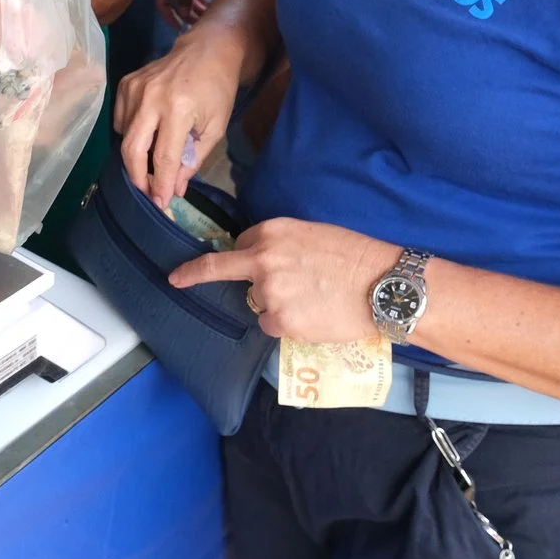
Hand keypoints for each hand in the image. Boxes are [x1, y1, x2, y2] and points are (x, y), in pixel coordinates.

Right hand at [115, 31, 245, 207]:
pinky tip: (147, 132)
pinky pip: (120, 120)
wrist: (206, 50)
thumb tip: (174, 189)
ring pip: (123, 136)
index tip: (160, 203)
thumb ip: (192, 160)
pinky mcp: (125, 83)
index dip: (160, 184)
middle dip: (137, 177)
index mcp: (178, 109)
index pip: (162, 157)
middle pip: (132, 149)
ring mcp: (134, 89)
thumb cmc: (217, 90)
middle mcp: (150, 98)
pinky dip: (131, 133)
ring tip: (152, 160)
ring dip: (136, 155)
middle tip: (146, 192)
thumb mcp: (214, 128)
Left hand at [169, 219, 400, 342]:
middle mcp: (262, 261)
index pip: (239, 244)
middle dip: (194, 273)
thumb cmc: (356, 256)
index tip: (200, 259)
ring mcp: (269, 293)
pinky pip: (273, 325)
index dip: (243, 255)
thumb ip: (281, 245)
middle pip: (224, 269)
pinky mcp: (282, 321)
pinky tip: (315, 317)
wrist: (383, 285)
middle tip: (176, 278)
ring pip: (258, 303)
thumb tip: (262, 260)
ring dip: (277, 305)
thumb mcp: (313, 234)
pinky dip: (289, 325)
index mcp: (272, 233)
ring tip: (314, 301)